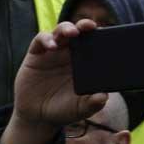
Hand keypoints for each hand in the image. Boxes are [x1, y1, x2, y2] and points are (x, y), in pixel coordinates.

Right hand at [0, 20, 108, 143]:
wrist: (38, 117)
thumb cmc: (64, 110)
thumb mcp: (81, 109)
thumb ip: (93, 103)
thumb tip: (103, 96)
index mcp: (84, 63)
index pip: (93, 43)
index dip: (99, 35)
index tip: (107, 32)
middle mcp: (69, 54)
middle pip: (78, 32)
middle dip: (84, 25)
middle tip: (90, 26)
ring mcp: (52, 52)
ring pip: (60, 32)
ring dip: (66, 28)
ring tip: (71, 32)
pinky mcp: (35, 54)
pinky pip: (40, 40)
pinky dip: (46, 39)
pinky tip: (51, 46)